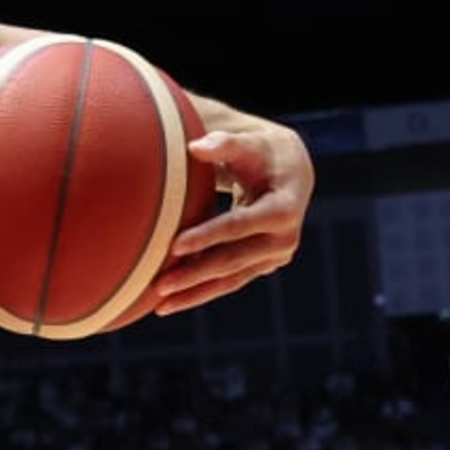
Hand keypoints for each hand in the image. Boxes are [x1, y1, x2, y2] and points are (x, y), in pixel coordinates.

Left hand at [146, 98, 312, 316]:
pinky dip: (202, 292)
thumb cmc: (261, 152)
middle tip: (160, 285)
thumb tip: (195, 146)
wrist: (289, 172)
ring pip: (231, 280)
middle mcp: (284, 238)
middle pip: (233, 260)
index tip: (175, 245)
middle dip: (196, 274)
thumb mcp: (248, 143)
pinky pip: (229, 282)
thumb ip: (224, 144)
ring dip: (195, 293)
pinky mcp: (262, 265)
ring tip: (161, 306)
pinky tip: (173, 302)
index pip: (240, 225)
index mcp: (284, 208)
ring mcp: (274, 256)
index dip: (208, 236)